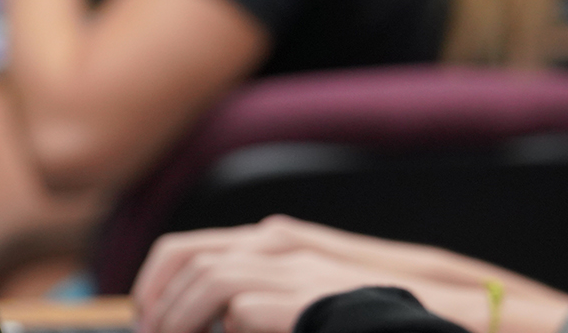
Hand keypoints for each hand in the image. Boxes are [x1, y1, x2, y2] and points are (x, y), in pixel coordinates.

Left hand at [134, 243, 385, 332]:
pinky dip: (226, 331)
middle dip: (159, 300)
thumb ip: (261, 296)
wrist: (418, 315)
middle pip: (190, 257)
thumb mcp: (298, 296)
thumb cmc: (358, 312)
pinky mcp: (302, 298)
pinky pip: (240, 311)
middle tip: (152, 332)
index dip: (158, 282)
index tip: (149, 315)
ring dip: (180, 317)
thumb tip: (220, 318)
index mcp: (276, 243)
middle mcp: (280, 247)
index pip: (191, 248)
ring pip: (209, 278)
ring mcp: (293, 269)